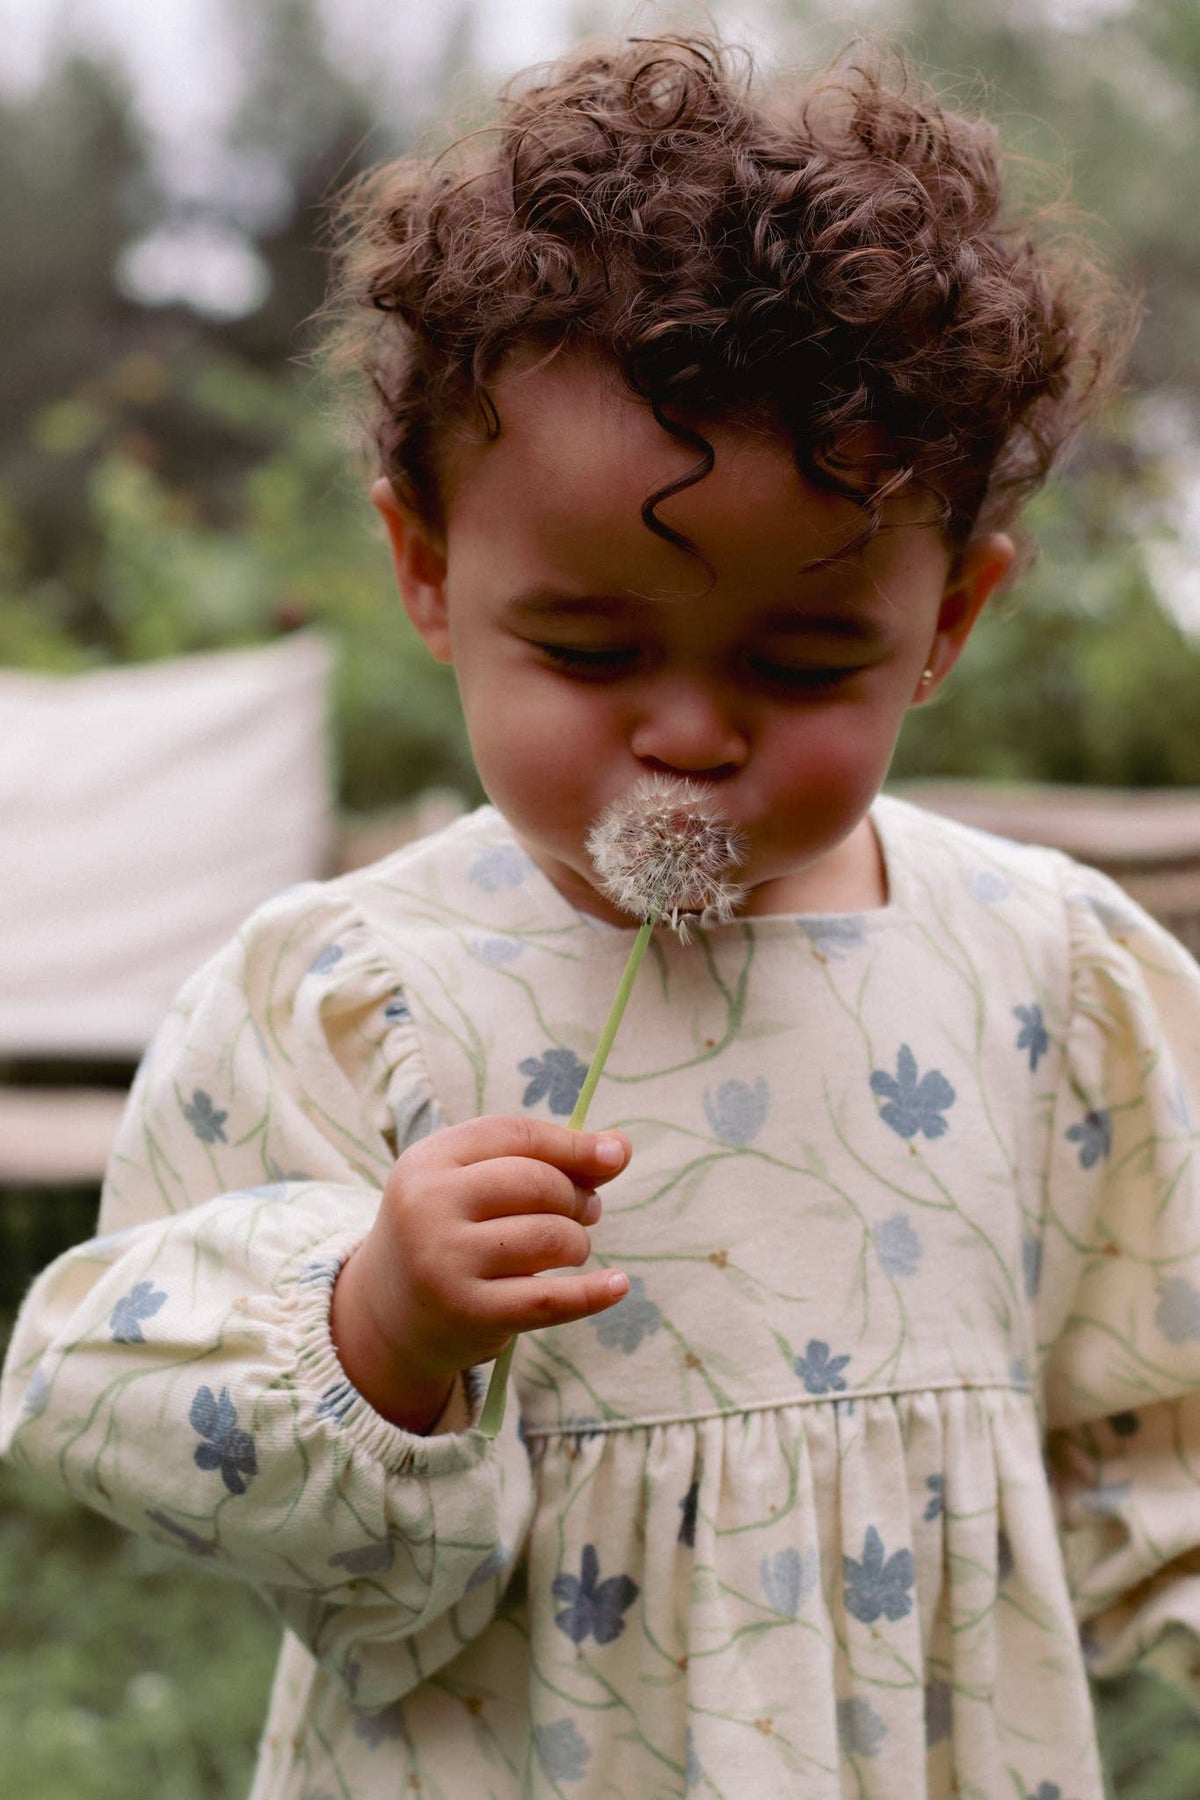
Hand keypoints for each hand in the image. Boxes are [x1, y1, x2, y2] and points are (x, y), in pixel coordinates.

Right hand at [330, 1116, 630, 1431]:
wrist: (387, 1316)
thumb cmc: (449, 1235)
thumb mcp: (474, 1185)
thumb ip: (542, 1160)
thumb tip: (618, 1147)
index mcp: (427, 1161)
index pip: (514, 1135)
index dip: (571, 1143)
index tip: (615, 1154)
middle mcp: (428, 1206)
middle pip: (537, 1183)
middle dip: (577, 1196)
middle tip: (586, 1212)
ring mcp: (444, 1262)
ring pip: (550, 1237)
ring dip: (578, 1242)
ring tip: (570, 1248)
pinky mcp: (467, 1313)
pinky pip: (549, 1299)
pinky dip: (593, 1292)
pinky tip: (618, 1285)